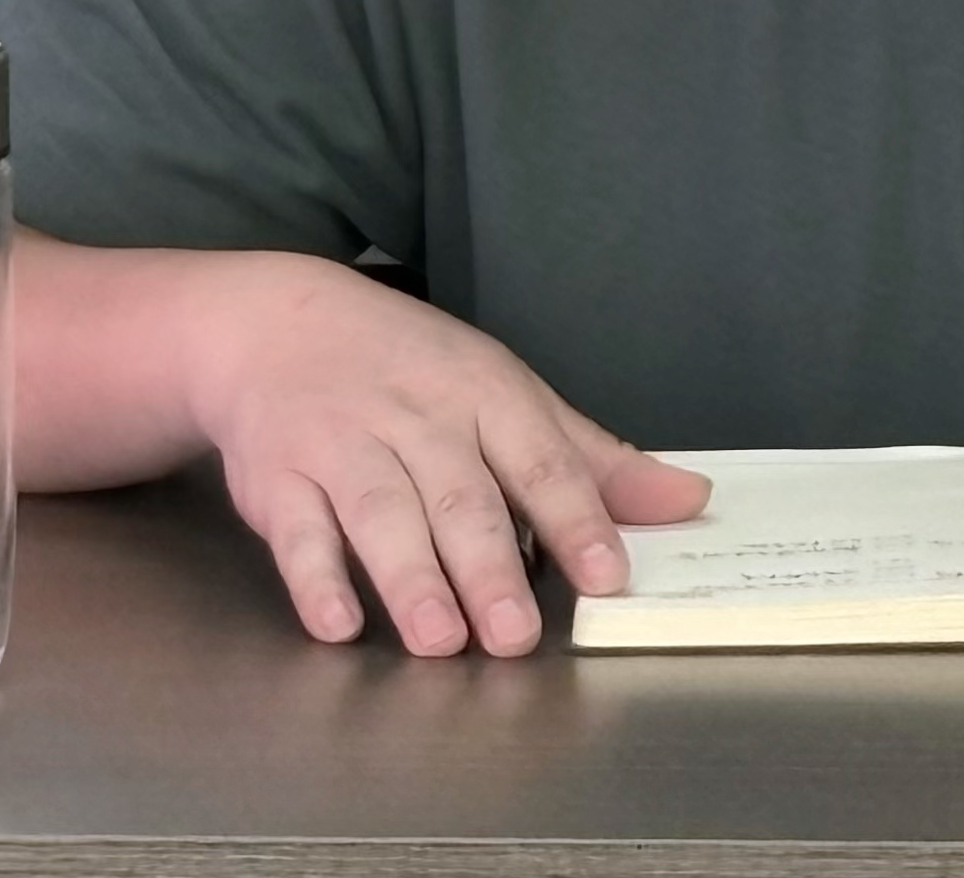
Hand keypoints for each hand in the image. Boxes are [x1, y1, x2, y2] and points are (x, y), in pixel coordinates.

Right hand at [190, 258, 709, 655]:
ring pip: (380, 511)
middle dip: (489, 567)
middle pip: (459, 495)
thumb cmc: (410, 370)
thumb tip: (687, 501)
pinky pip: (295, 528)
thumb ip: (592, 461)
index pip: (540, 458)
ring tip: (438, 639)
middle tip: (515, 635)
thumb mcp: (507, 395)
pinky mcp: (276, 476)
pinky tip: (338, 622)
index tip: (607, 576)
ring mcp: (342, 443)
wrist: (275, 324)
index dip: (576, 518)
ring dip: (410, 577)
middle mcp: (416, 417)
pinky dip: (314, 576)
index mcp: (485, 394)